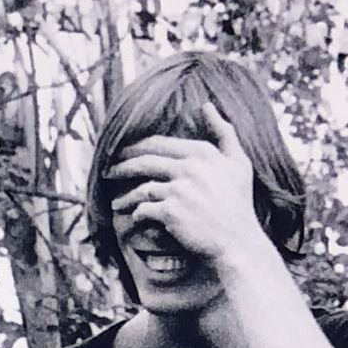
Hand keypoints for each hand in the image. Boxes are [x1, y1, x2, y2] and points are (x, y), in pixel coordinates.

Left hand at [106, 103, 267, 264]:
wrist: (237, 242)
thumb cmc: (238, 204)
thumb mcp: (238, 163)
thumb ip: (224, 132)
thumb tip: (206, 105)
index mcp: (202, 153)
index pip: (160, 143)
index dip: (137, 147)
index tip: (124, 153)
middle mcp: (189, 167)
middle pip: (145, 161)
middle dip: (122, 165)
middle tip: (109, 171)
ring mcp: (179, 189)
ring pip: (142, 189)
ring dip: (125, 198)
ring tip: (117, 204)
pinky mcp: (171, 212)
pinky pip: (144, 210)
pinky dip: (137, 215)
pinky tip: (133, 219)